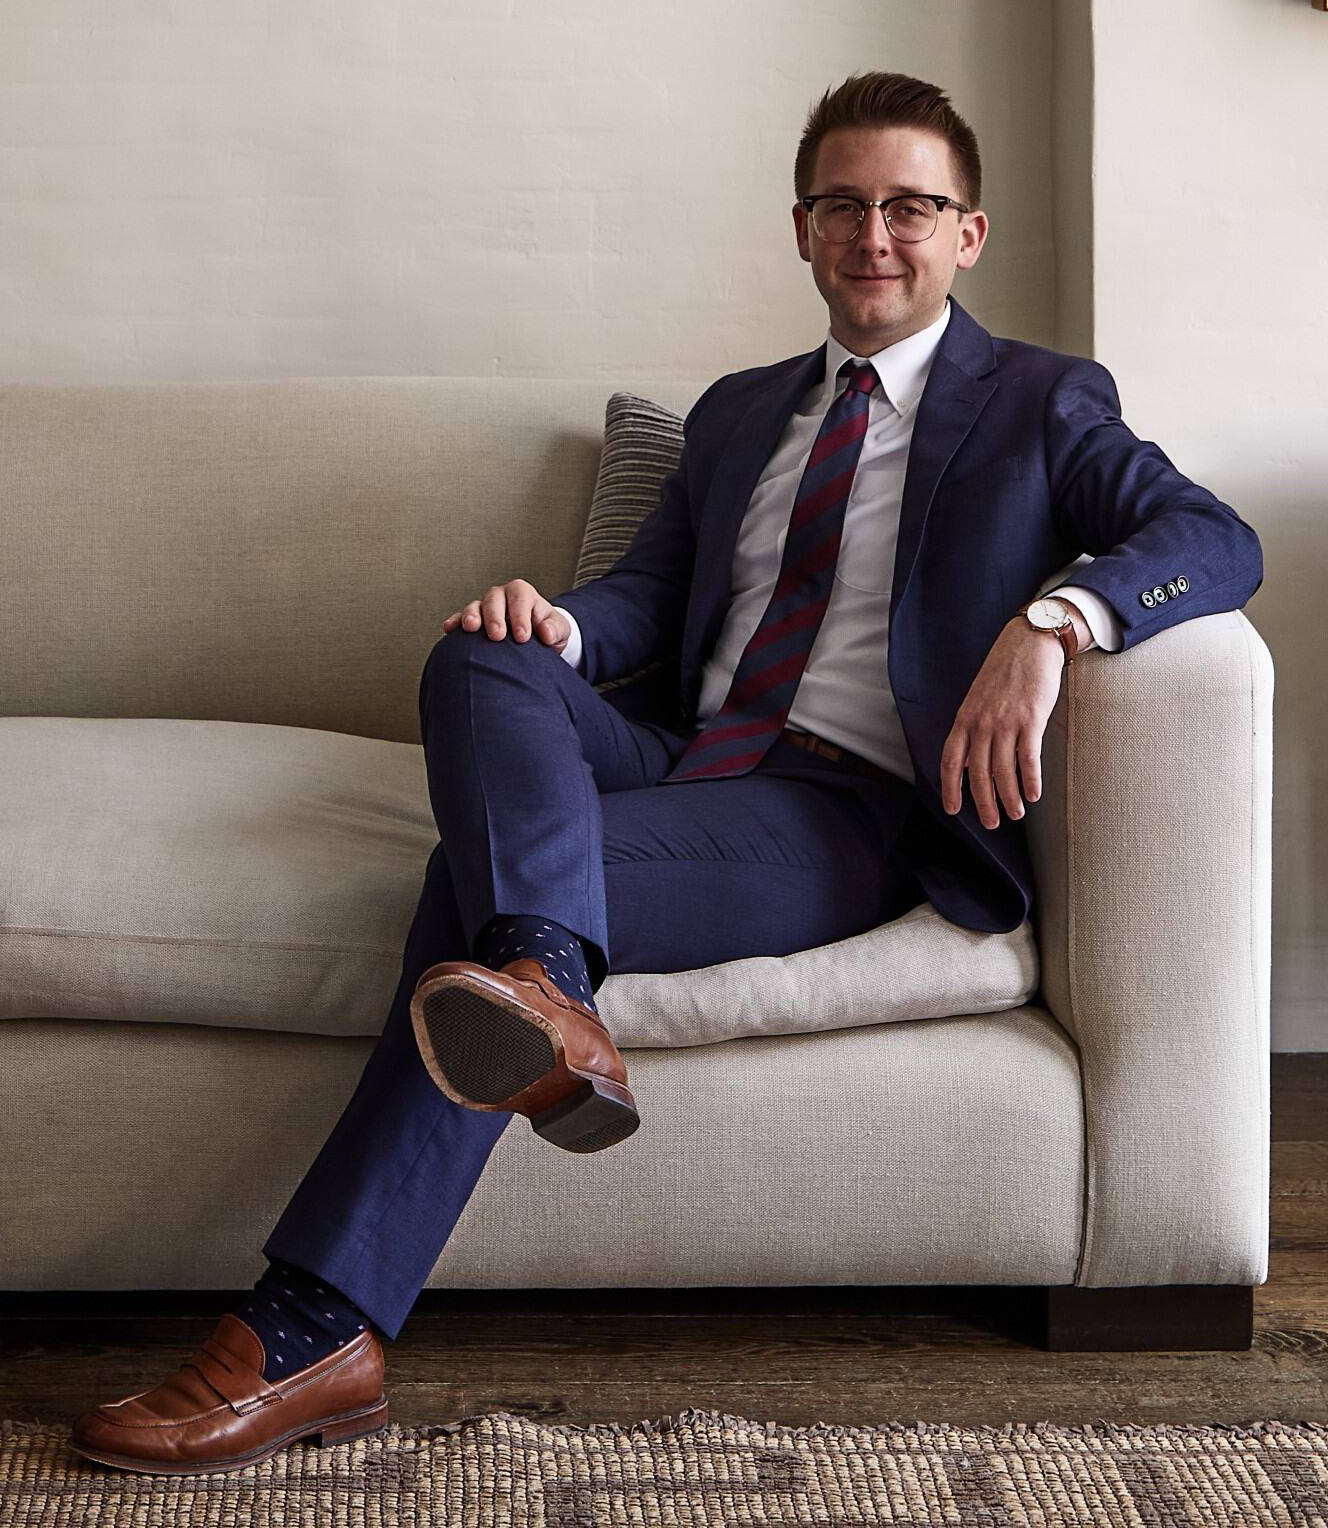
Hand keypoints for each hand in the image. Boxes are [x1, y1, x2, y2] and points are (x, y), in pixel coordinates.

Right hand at [441, 579, 569, 653]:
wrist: (537, 640)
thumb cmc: (548, 631)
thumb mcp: (559, 629)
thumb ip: (555, 629)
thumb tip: (546, 632)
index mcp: (523, 594)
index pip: (520, 599)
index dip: (520, 616)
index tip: (523, 637)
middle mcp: (502, 596)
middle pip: (494, 600)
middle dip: (495, 617)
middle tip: (497, 636)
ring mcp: (485, 607)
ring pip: (475, 606)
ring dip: (472, 616)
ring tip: (471, 628)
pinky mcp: (474, 620)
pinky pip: (460, 618)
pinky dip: (455, 622)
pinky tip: (449, 629)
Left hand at [940, 618, 1066, 829]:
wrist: (1029, 643)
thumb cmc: (1004, 673)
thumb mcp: (978, 700)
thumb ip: (972, 730)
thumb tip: (968, 763)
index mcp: (964, 719)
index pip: (950, 761)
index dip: (950, 788)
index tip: (954, 810)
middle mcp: (981, 723)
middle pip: (978, 774)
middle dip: (984, 803)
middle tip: (992, 823)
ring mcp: (1005, 722)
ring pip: (1003, 771)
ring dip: (1009, 798)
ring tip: (1016, 813)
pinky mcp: (1030, 719)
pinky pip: (1028, 758)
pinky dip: (1030, 780)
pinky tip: (1034, 795)